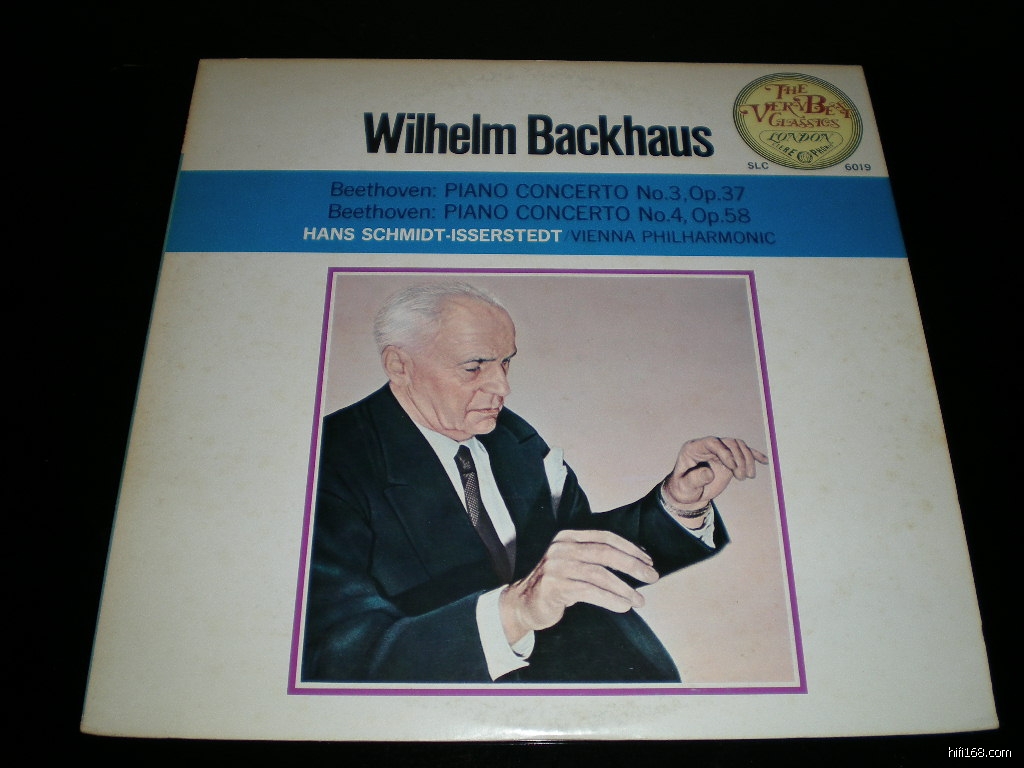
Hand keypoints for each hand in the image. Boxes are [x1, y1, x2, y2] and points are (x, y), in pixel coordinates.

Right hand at [498, 529, 658, 643]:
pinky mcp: (554, 586)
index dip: (630, 548)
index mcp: (569, 538)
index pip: (605, 537)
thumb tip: (637, 563)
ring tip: (640, 600)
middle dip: (633, 566)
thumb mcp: (574, 565)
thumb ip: (597, 560)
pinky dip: (610, 599)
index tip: (648, 560)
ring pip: (599, 574)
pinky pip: (589, 592)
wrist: (523, 604)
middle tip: (652, 577)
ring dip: (624, 588)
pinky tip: (623, 606)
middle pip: (605, 553)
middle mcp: (561, 548)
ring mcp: (556, 566)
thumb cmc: (557, 585)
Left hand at [663, 436, 767, 513]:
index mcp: (694, 449)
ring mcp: (719, 452)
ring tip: (747, 476)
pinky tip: (765, 461)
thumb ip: (694, 480)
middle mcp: (707, 447)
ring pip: (738, 447)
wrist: (689, 494)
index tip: (732, 467)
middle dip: (739, 459)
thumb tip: (709, 472)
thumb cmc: (683, 489)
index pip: (713, 442)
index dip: (725, 452)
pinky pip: (743, 453)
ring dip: (747, 460)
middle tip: (741, 477)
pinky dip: (754, 456)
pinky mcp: (729, 459)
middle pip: (729, 443)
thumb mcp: (685, 487)